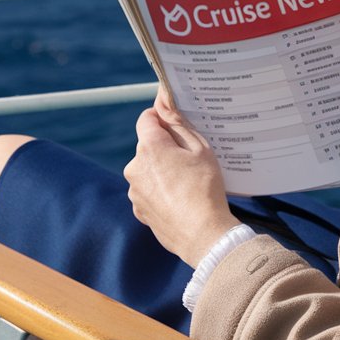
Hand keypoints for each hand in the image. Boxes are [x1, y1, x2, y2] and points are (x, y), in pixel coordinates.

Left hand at [123, 88, 238, 265]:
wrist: (202, 234)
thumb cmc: (204, 188)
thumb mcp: (200, 149)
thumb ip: (179, 124)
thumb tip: (164, 106)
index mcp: (150, 148)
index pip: (146, 119)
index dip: (161, 117)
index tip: (175, 123)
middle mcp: (134, 167)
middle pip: (147, 146)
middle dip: (165, 148)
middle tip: (190, 159)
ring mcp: (134, 190)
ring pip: (147, 170)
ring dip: (162, 171)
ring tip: (187, 183)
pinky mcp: (138, 209)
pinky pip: (148, 190)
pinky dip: (160, 191)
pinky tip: (180, 199)